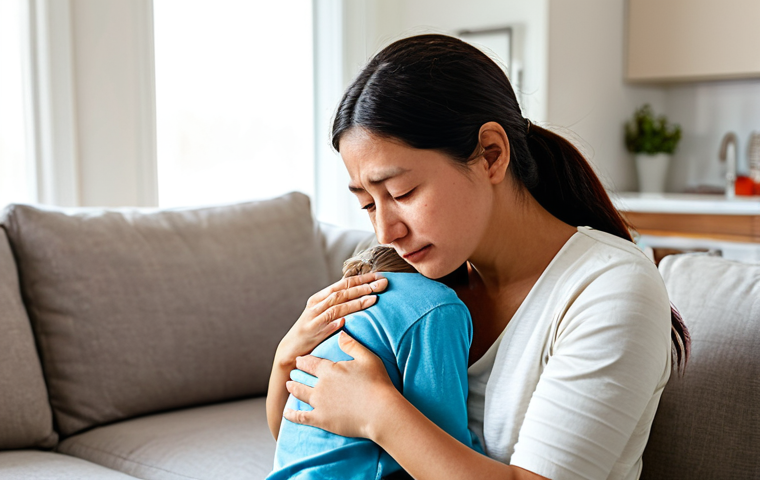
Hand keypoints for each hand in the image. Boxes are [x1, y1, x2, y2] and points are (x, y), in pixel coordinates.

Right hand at [274, 273, 387, 369]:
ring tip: (373, 297)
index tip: (378, 275)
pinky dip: (337, 320)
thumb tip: (359, 296)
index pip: (343, 284)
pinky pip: (326, 323)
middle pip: (342, 291)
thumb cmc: (311, 331)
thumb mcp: (323, 315)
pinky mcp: (312, 330)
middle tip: (381, 283)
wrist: (291, 349)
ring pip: (337, 305)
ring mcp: (314, 317)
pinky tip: (348, 319)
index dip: (361, 278)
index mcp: (320, 297)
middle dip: (363, 286)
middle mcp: (316, 304)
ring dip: (356, 301)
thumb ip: (338, 306)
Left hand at [283, 331, 400, 439]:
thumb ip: (351, 345)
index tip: (299, 360)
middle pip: (302, 378)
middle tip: (292, 374)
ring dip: (293, 389)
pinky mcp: (321, 420)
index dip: (303, 361)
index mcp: (329, 370)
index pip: (310, 363)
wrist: (380, 412)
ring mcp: (319, 404)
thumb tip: (340, 333)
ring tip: (289, 387)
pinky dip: (292, 414)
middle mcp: (320, 386)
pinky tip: (287, 412)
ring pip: (300, 394)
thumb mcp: (367, 358)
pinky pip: (301, 417)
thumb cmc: (377, 383)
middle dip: (296, 375)